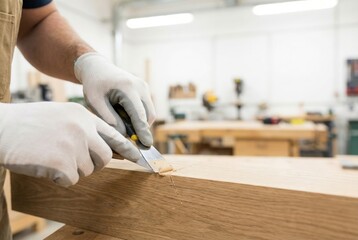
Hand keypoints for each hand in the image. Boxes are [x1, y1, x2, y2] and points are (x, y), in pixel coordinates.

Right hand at [0, 102, 139, 186]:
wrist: (0, 128)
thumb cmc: (28, 123)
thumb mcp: (61, 115)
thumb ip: (83, 128)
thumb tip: (104, 147)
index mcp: (83, 116)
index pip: (114, 135)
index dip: (128, 149)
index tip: (138, 157)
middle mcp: (82, 128)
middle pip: (105, 157)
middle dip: (94, 164)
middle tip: (75, 162)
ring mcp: (72, 144)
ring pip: (87, 170)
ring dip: (72, 169)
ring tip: (51, 156)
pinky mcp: (61, 162)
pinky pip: (71, 180)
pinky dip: (59, 178)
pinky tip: (44, 165)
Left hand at [74, 52, 155, 146]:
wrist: (97, 67)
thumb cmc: (94, 86)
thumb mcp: (95, 103)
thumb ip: (109, 119)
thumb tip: (125, 136)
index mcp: (127, 87)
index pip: (139, 114)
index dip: (142, 131)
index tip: (146, 145)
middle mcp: (140, 86)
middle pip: (148, 115)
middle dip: (142, 130)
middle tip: (129, 142)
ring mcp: (144, 87)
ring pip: (149, 113)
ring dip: (139, 124)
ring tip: (120, 123)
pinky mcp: (144, 90)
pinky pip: (146, 109)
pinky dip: (138, 118)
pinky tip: (123, 117)